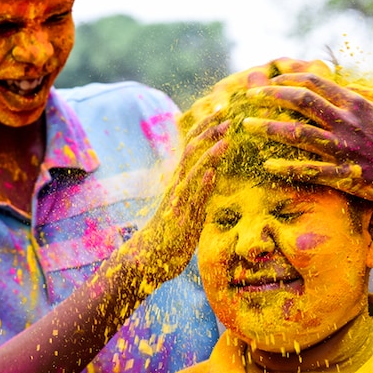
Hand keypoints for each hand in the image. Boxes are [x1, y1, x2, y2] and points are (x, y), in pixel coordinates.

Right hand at [123, 110, 228, 290]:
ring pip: (193, 172)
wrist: (147, 260)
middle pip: (192, 152)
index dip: (206, 129)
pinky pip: (191, 200)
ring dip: (210, 155)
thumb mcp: (188, 206)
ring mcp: (178, 202)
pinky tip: (211, 173)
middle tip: (226, 115)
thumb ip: (198, 189)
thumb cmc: (169, 234)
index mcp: (179, 181)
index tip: (221, 113)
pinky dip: (201, 185)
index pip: (192, 147)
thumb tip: (212, 174)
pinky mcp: (180, 220)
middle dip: (209, 133)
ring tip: (225, 139)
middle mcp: (177, 186)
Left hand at [241, 66, 372, 212]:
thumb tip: (349, 84)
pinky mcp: (344, 176)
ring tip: (247, 126)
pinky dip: (287, 168)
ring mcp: (344, 150)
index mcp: (356, 104)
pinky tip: (267, 166)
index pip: (315, 83)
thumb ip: (368, 92)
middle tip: (249, 95)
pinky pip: (310, 170)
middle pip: (301, 102)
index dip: (288, 79)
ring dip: (269, 129)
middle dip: (270, 96)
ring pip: (299, 134)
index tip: (270, 81)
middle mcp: (347, 123)